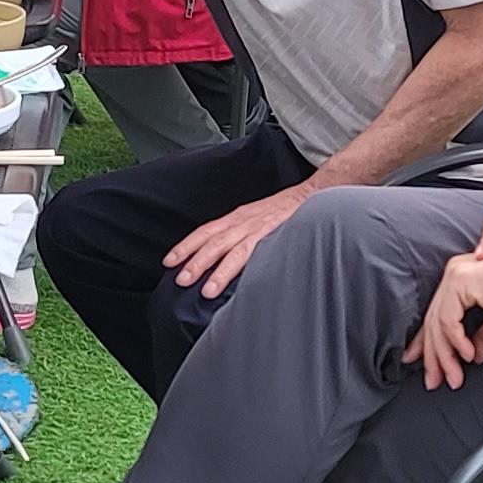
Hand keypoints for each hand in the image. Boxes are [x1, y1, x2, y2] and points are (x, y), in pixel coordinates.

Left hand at [160, 181, 312, 305]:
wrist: (313, 193)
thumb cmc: (286, 210)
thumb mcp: (256, 219)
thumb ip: (240, 236)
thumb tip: (222, 258)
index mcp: (236, 218)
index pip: (204, 231)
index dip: (186, 246)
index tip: (169, 261)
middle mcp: (242, 221)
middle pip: (211, 241)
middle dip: (193, 261)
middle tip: (179, 280)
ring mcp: (257, 228)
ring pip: (230, 250)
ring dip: (215, 270)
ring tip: (205, 289)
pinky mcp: (273, 234)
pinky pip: (253, 251)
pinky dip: (241, 266)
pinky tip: (235, 281)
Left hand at [413, 251, 482, 390]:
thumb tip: (474, 357)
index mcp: (465, 281)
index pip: (438, 315)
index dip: (427, 342)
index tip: (426, 365)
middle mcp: (456, 274)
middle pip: (434, 321)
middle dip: (433, 355)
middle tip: (435, 381)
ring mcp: (457, 276)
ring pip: (438, 323)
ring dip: (444, 355)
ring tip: (453, 377)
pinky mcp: (462, 281)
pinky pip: (449, 319)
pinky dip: (455, 341)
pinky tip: (467, 356)